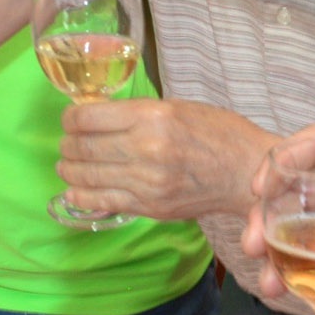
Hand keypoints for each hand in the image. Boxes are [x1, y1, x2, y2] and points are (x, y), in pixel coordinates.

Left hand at [56, 99, 272, 222]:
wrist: (247, 172)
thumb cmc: (218, 132)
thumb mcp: (176, 107)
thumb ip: (136, 112)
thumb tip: (95, 116)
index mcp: (152, 117)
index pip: (89, 117)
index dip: (70, 118)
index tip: (69, 118)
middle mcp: (146, 150)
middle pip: (83, 147)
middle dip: (68, 144)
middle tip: (67, 142)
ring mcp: (147, 183)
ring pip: (87, 177)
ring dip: (69, 169)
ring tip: (67, 164)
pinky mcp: (150, 207)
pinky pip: (104, 202)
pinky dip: (82, 196)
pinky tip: (74, 190)